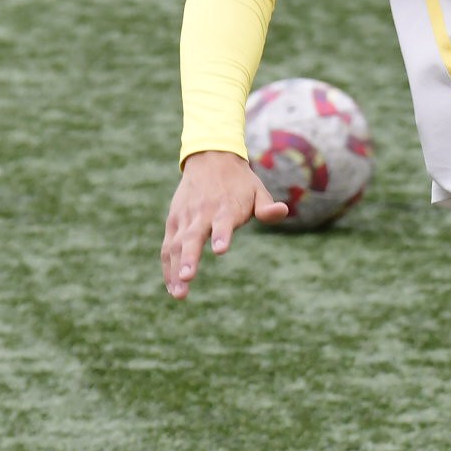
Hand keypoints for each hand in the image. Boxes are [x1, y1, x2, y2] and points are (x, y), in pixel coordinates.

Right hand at [163, 150, 286, 297]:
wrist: (210, 158)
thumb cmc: (239, 182)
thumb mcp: (257, 190)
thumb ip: (266, 206)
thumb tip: (283, 211)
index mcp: (224, 206)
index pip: (222, 222)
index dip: (221, 235)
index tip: (220, 249)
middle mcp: (201, 213)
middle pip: (192, 237)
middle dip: (189, 258)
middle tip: (188, 278)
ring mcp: (185, 218)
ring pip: (176, 245)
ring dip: (176, 269)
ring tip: (179, 293)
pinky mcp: (174, 222)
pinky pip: (167, 247)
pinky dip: (168, 267)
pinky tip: (172, 287)